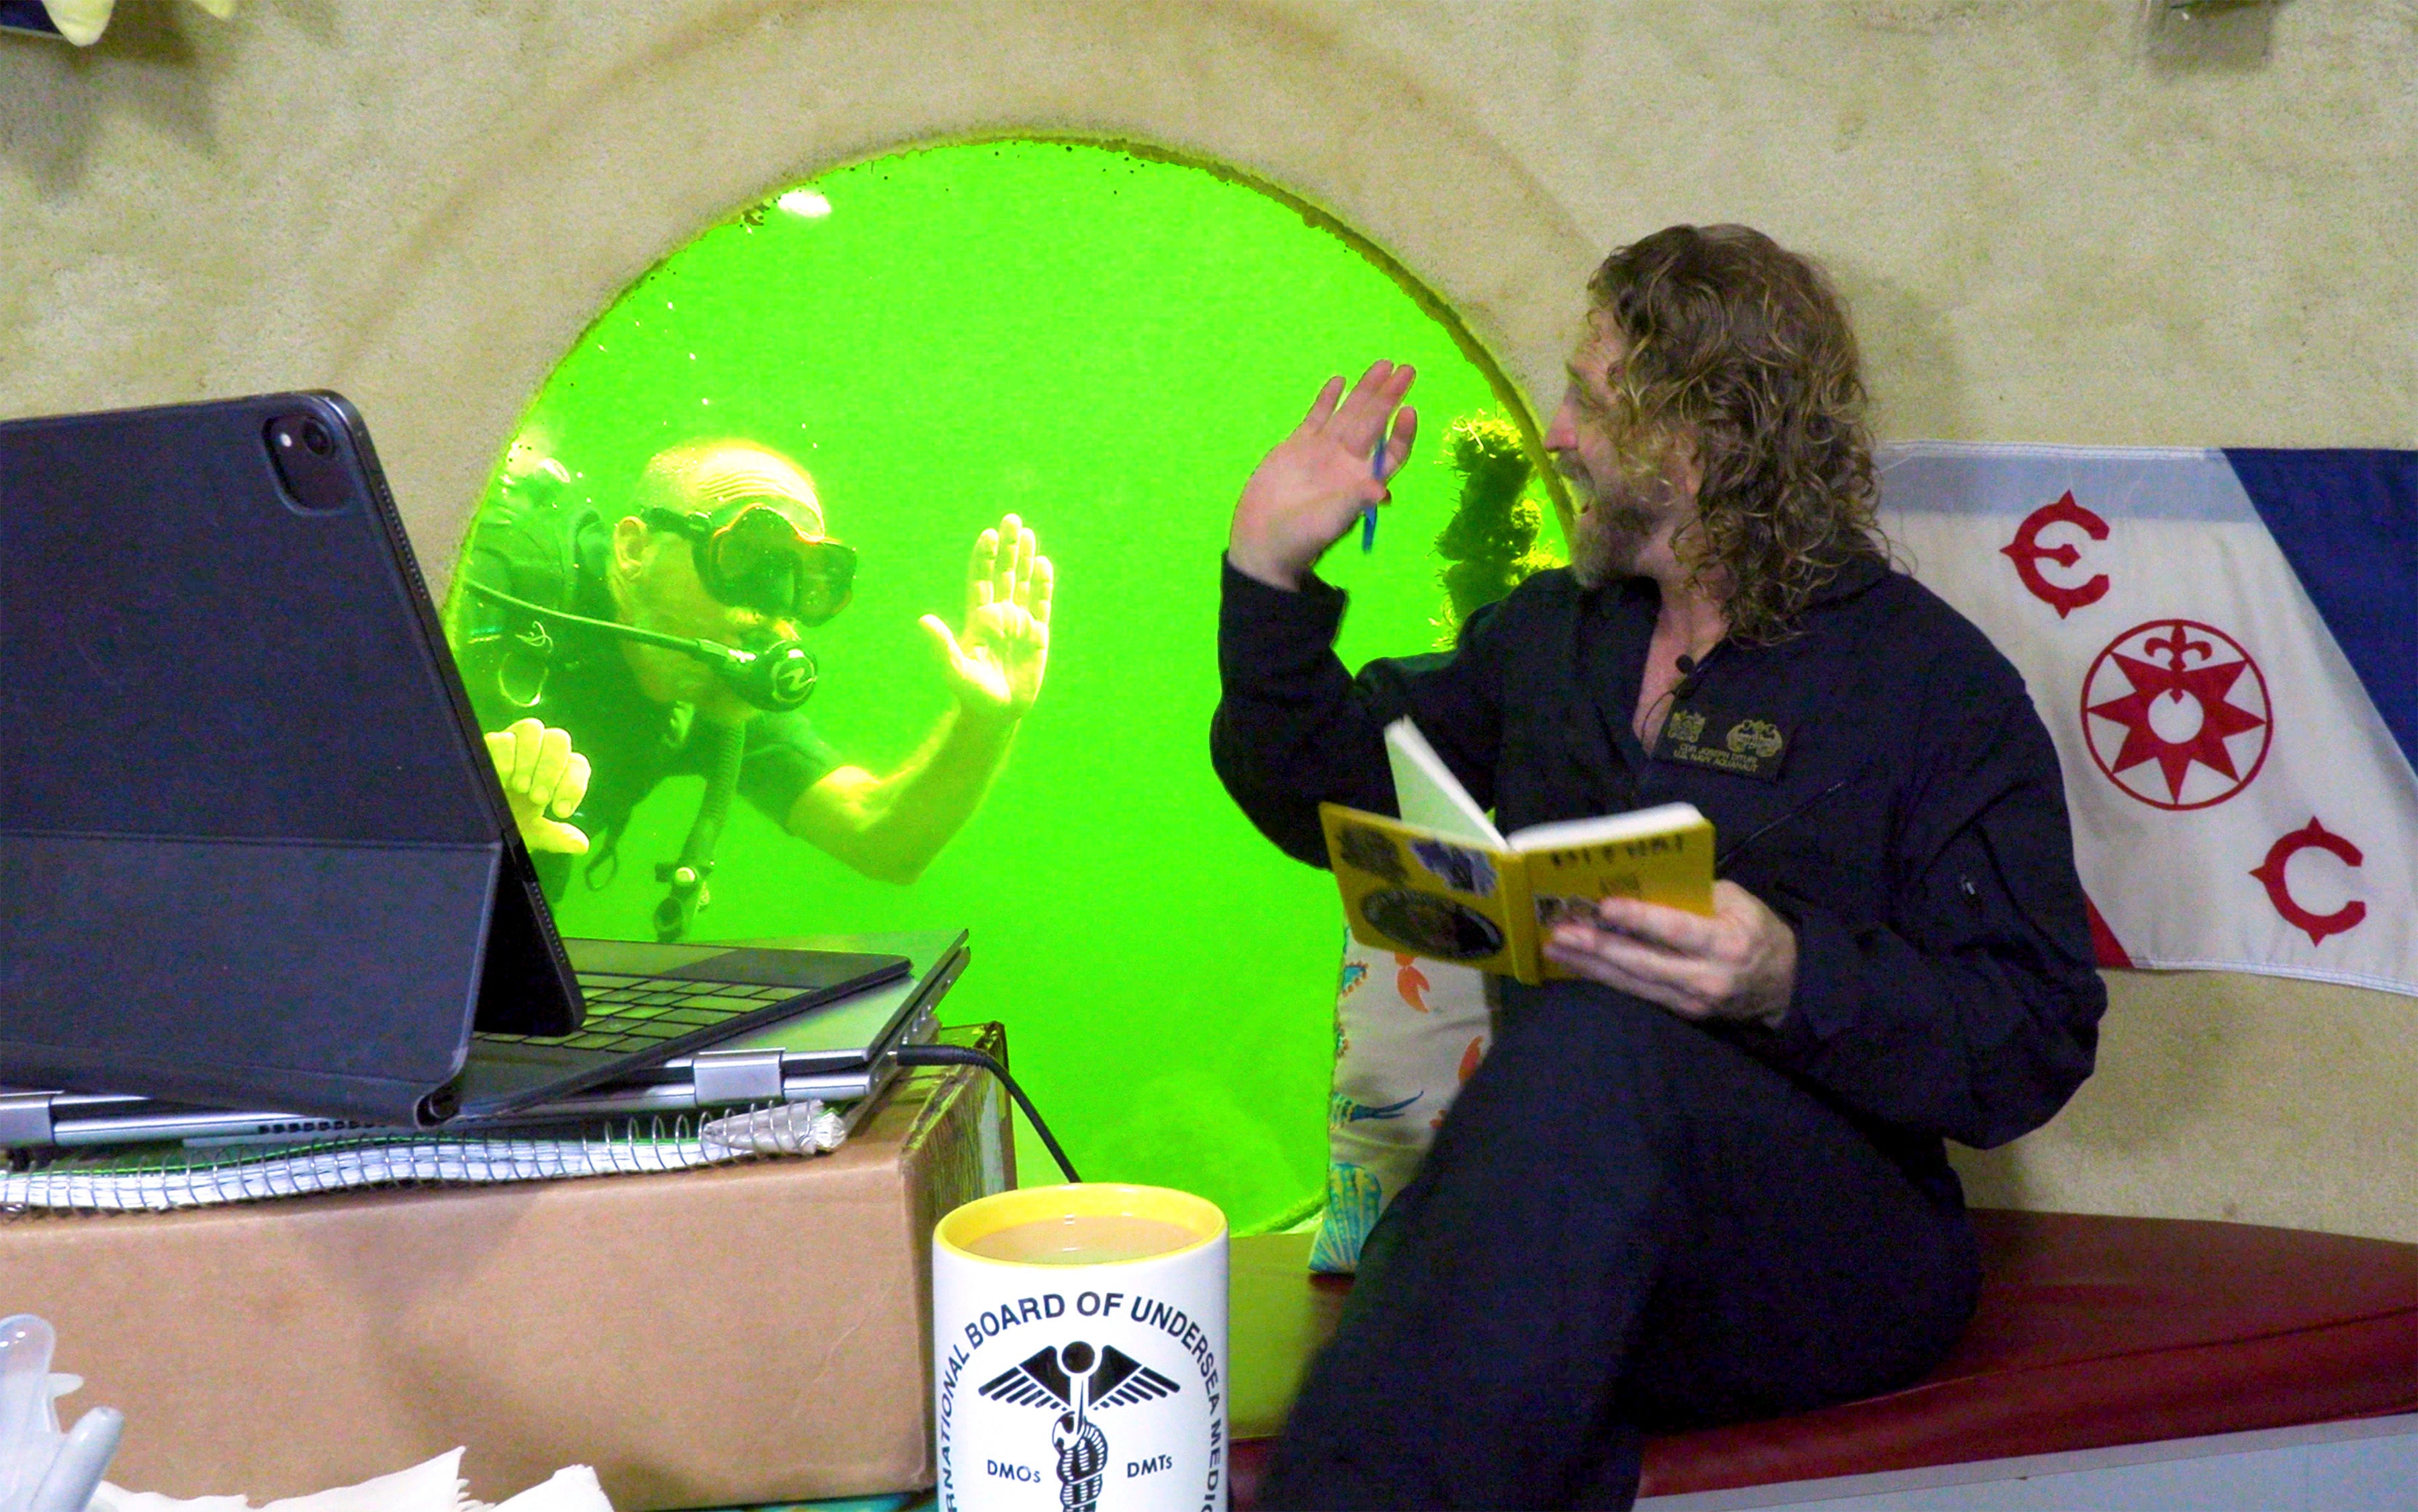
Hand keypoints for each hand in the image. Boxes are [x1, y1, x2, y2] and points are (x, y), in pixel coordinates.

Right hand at [483, 717, 591, 853]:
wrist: (477, 820)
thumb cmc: (510, 820)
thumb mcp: (533, 833)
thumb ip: (556, 837)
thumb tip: (581, 845)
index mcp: (558, 771)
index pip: (577, 764)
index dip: (574, 785)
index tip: (561, 811)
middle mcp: (541, 751)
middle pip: (559, 739)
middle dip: (551, 769)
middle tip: (538, 797)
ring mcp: (516, 743)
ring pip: (532, 729)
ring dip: (529, 758)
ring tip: (520, 786)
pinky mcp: (492, 742)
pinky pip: (503, 736)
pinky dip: (505, 756)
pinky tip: (501, 776)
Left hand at [922, 512, 1053, 716]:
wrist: (997, 712)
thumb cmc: (972, 693)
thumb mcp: (954, 668)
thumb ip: (942, 644)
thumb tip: (923, 621)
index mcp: (978, 618)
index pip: (981, 579)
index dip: (985, 557)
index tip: (989, 534)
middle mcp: (999, 614)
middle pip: (1005, 573)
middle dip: (1008, 548)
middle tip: (1012, 520)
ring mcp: (1020, 622)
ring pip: (1024, 583)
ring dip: (1026, 559)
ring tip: (1028, 534)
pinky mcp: (1038, 634)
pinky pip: (1042, 603)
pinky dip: (1044, 585)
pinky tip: (1045, 565)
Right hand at [1228, 361, 1417, 588]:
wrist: (1262, 541)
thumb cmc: (1302, 538)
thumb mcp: (1331, 522)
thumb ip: (1355, 501)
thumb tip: (1384, 491)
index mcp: (1362, 479)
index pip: (1392, 451)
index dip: (1402, 432)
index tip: (1409, 410)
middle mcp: (1348, 461)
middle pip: (1375, 423)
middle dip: (1390, 397)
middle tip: (1407, 370)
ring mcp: (1323, 450)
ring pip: (1349, 413)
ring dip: (1366, 390)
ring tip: (1383, 365)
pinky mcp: (1297, 445)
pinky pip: (1317, 417)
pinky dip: (1327, 400)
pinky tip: (1339, 380)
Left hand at [1542, 882, 1797, 1025]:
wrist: (1785, 987)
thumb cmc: (1759, 932)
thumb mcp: (1741, 902)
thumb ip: (1699, 893)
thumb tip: (1649, 884)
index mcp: (1727, 942)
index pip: (1676, 930)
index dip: (1639, 919)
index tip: (1605, 907)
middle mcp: (1707, 977)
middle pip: (1644, 963)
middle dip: (1599, 948)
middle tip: (1561, 933)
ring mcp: (1693, 1001)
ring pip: (1635, 984)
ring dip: (1592, 967)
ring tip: (1557, 950)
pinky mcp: (1683, 1012)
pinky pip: (1640, 994)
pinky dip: (1608, 979)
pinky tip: (1580, 967)